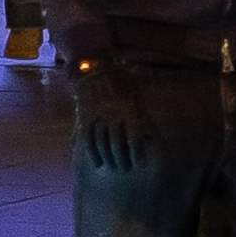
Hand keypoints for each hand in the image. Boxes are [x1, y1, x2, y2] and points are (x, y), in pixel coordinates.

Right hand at [70, 57, 149, 172]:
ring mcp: (96, 116)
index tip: (140, 162)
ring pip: (101, 144)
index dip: (137, 153)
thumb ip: (142, 113)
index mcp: (127, 108)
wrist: (95, 67)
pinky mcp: (84, 117)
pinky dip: (92, 153)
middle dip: (122, 160)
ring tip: (114, 168)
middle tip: (126, 169)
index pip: (133, 138)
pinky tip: (98, 163)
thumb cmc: (120, 80)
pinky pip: (87, 140)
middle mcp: (112, 114)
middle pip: (117, 145)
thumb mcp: (136, 92)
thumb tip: (151, 134)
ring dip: (108, 159)